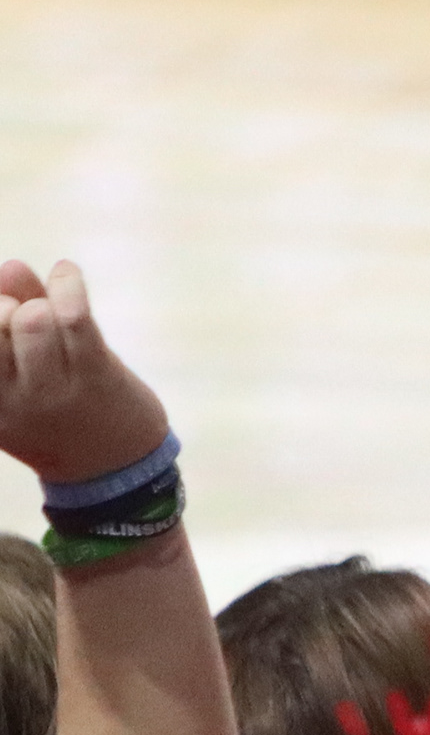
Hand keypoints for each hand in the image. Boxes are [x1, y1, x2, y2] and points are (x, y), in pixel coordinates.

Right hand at [0, 259, 171, 490]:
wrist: (112, 470)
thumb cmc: (55, 412)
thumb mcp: (15, 377)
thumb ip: (8, 318)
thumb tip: (8, 264)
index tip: (1, 310)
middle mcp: (12, 398)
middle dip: (5, 305)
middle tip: (19, 316)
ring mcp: (55, 389)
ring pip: (33, 319)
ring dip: (39, 301)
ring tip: (47, 311)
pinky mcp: (97, 376)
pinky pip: (75, 317)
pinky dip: (68, 285)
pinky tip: (67, 272)